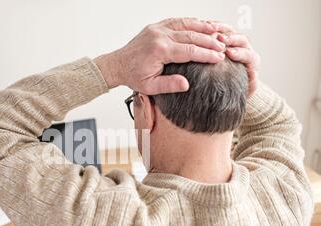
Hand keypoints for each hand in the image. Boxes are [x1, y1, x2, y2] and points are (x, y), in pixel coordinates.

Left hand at [94, 18, 232, 94]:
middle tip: (223, 46)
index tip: (219, 58)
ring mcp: (157, 29)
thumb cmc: (133, 77)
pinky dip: (191, 22)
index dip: (206, 54)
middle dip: (209, 41)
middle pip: (191, 35)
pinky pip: (177, 21)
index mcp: (160, 51)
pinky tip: (201, 24)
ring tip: (218, 30)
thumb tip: (187, 84)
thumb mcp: (150, 87)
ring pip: (185, 24)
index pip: (189, 51)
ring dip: (203, 27)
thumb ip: (169, 85)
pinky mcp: (156, 26)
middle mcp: (159, 36)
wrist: (118, 65)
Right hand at [217, 32, 260, 95]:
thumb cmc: (238, 90)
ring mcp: (235, 43)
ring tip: (211, 32)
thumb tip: (254, 73)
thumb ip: (252, 84)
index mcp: (252, 61)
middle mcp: (245, 49)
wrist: (232, 88)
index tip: (229, 53)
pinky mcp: (225, 41)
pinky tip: (204, 30)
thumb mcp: (246, 91)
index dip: (239, 52)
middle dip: (231, 38)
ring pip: (231, 32)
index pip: (248, 54)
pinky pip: (220, 31)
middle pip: (241, 40)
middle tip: (221, 39)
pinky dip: (213, 29)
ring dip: (221, 31)